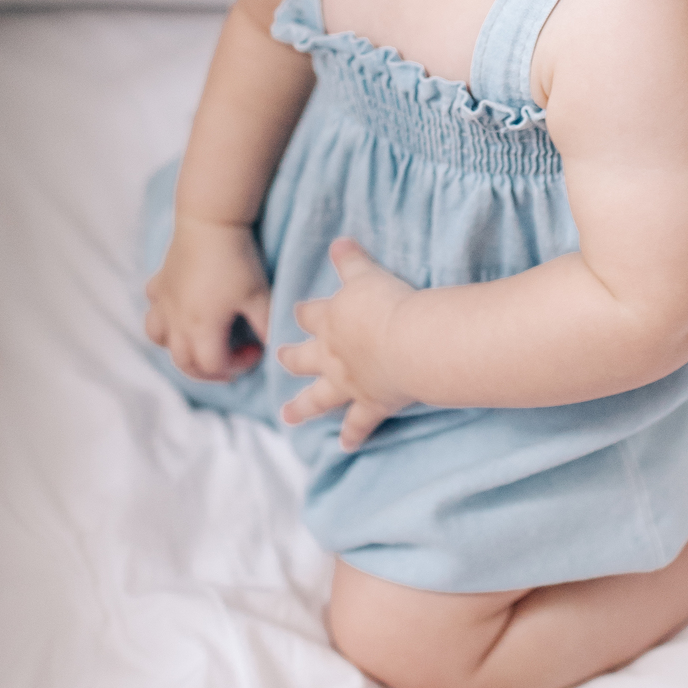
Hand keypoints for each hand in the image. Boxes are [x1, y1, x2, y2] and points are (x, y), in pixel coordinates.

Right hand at [145, 215, 270, 381]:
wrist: (211, 221)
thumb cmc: (237, 260)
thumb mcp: (260, 296)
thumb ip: (267, 326)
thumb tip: (274, 348)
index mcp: (201, 329)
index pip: (214, 366)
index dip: (238, 366)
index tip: (256, 350)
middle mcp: (176, 322)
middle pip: (184, 363)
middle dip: (209, 371)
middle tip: (231, 361)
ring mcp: (163, 303)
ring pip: (160, 340)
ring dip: (179, 350)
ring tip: (200, 344)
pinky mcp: (158, 284)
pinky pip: (153, 310)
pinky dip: (163, 319)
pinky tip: (179, 311)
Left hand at [277, 238, 414, 449]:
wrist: (408, 343)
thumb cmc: (389, 304)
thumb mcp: (367, 274)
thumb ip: (352, 259)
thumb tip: (338, 241)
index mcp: (332, 321)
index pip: (310, 315)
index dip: (304, 313)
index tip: (297, 312)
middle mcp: (333, 355)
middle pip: (304, 358)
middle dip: (292, 359)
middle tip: (280, 359)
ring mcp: (349, 383)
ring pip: (318, 398)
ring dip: (302, 407)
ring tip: (287, 416)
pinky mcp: (370, 404)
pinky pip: (358, 424)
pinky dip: (352, 435)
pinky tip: (345, 446)